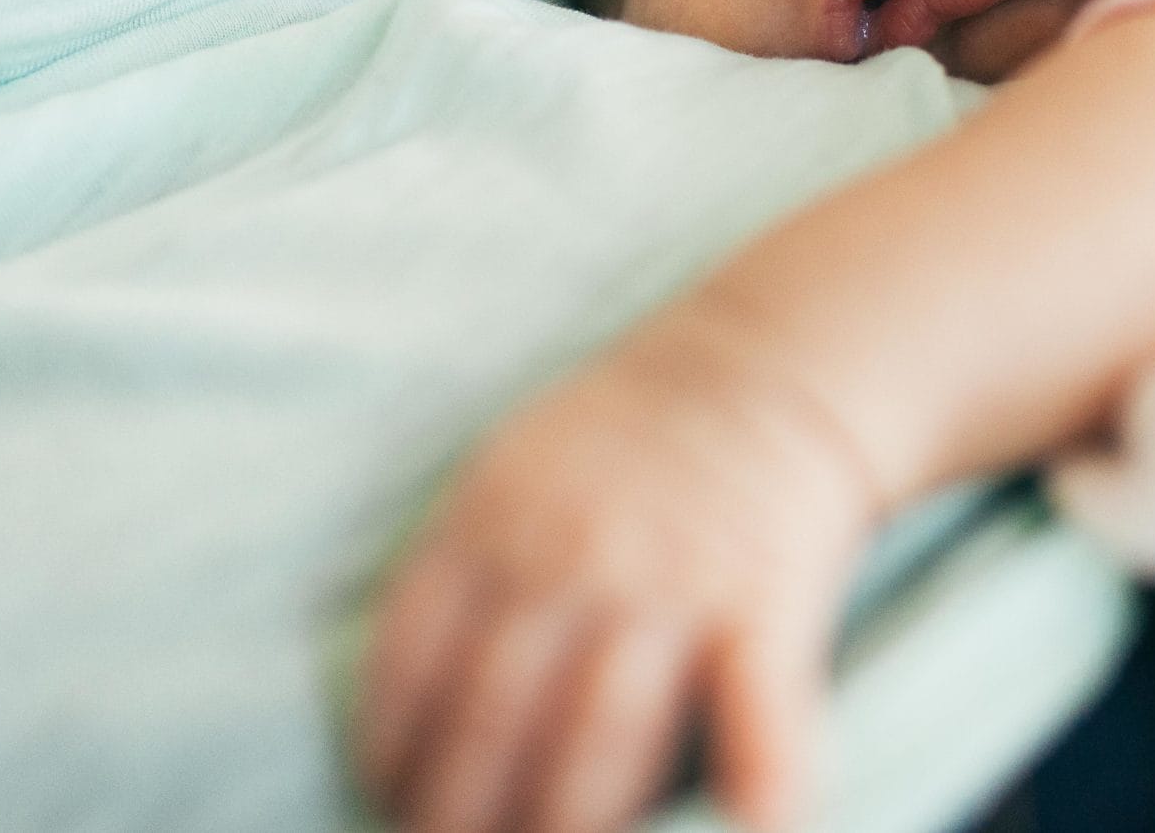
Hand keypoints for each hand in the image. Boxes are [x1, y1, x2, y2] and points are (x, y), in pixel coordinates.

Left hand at [355, 319, 879, 832]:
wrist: (765, 367)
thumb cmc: (619, 439)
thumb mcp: (509, 470)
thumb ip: (459, 572)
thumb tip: (398, 711)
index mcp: (491, 522)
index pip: (409, 667)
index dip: (390, 757)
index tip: (388, 804)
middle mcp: (571, 557)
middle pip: (491, 719)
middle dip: (458, 817)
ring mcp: (670, 584)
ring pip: (599, 739)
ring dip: (563, 825)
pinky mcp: (764, 603)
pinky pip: (758, 709)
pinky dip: (762, 779)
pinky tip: (749, 826)